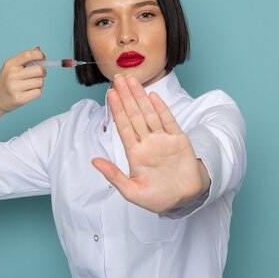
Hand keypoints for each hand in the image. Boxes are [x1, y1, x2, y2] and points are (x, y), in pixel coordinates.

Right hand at [0, 47, 45, 114]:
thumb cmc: (5, 82)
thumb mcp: (11, 67)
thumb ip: (25, 59)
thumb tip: (38, 49)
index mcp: (10, 64)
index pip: (28, 54)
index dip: (39, 55)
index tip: (42, 58)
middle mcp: (11, 75)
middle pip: (39, 70)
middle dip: (42, 72)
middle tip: (38, 75)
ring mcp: (14, 87)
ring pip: (40, 82)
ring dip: (39, 84)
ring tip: (30, 85)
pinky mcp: (19, 99)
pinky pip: (38, 92)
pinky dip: (36, 92)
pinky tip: (28, 92)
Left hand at [91, 75, 210, 213]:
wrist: (184, 199)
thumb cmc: (157, 197)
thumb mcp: (131, 191)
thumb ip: (113, 176)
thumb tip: (94, 161)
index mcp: (135, 153)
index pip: (123, 127)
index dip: (117, 110)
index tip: (109, 94)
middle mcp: (147, 142)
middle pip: (134, 115)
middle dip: (126, 96)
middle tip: (117, 78)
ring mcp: (163, 140)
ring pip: (149, 114)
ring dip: (140, 97)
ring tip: (132, 80)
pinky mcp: (179, 140)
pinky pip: (169, 121)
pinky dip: (161, 109)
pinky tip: (153, 97)